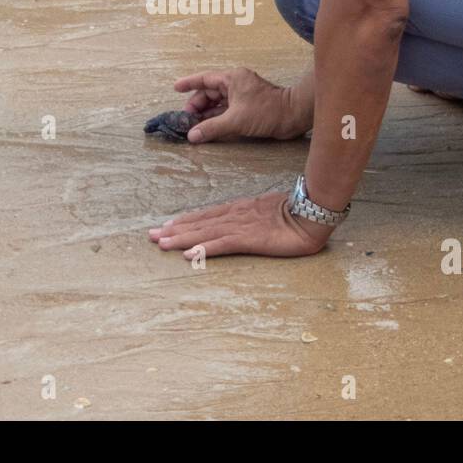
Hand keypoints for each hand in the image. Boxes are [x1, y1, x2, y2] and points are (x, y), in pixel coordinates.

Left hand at [149, 189, 334, 258]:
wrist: (312, 211)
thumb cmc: (296, 212)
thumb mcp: (269, 213)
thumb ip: (254, 218)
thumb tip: (246, 224)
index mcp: (240, 209)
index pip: (206, 215)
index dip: (185, 221)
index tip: (165, 226)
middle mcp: (235, 215)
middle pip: (199, 222)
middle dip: (173, 229)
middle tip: (150, 235)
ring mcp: (240, 226)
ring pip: (204, 232)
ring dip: (180, 238)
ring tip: (160, 243)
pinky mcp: (249, 239)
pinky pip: (222, 245)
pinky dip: (203, 248)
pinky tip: (188, 254)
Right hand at [173, 67, 309, 143]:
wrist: (294, 116)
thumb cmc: (267, 112)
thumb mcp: (235, 120)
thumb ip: (212, 128)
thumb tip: (192, 136)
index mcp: (232, 78)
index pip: (205, 79)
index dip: (189, 83)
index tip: (175, 88)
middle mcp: (236, 83)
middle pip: (210, 92)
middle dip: (197, 105)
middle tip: (186, 119)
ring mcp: (243, 95)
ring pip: (218, 102)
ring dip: (207, 113)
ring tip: (194, 126)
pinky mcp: (248, 107)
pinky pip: (227, 110)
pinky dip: (217, 118)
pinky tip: (209, 128)